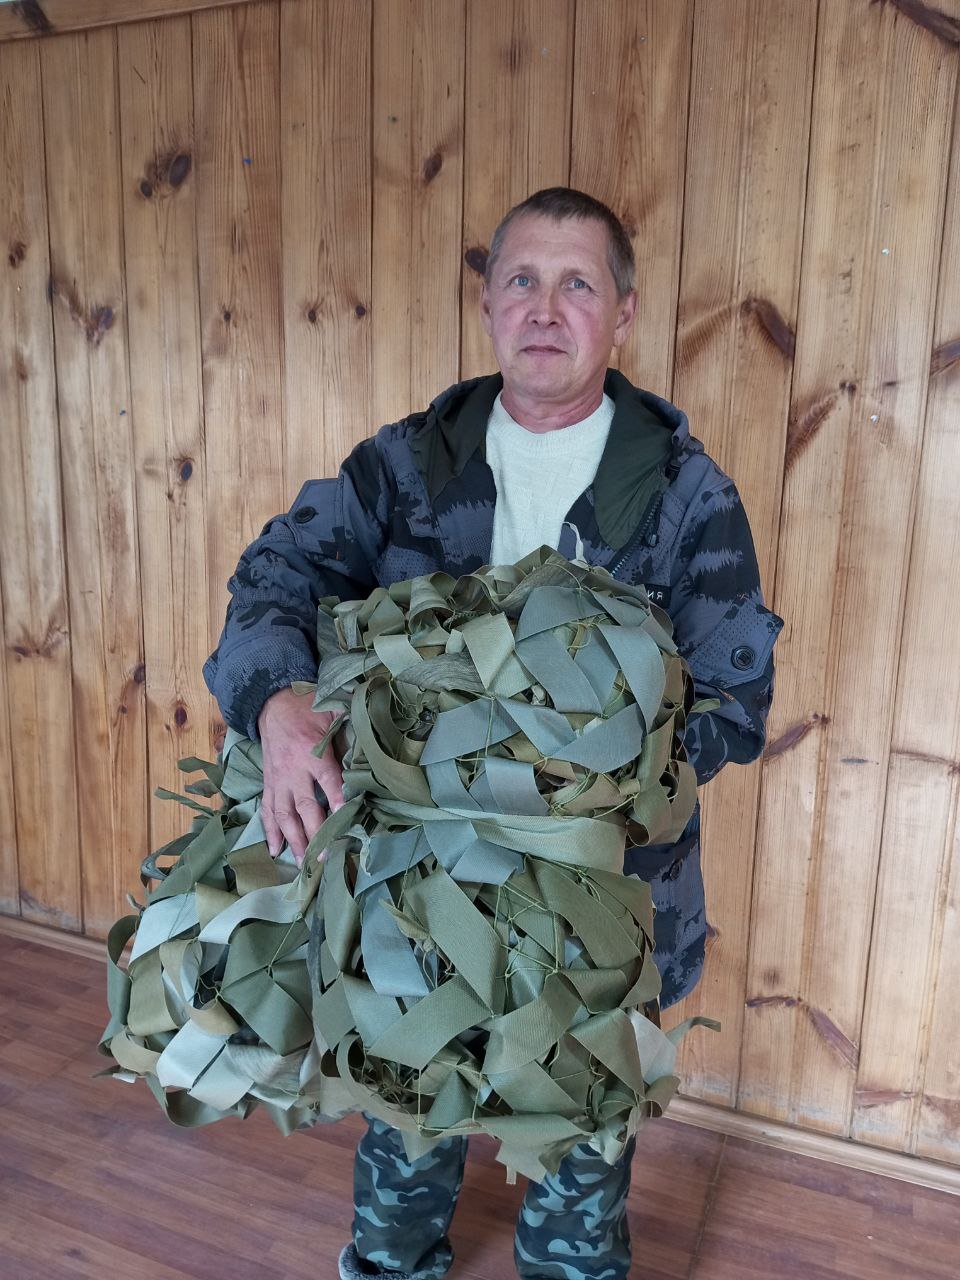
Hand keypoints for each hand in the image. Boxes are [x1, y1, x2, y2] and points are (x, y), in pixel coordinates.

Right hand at [257, 686, 344, 863]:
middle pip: (305, 806)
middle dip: (315, 833)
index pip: (328, 781)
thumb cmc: (306, 706)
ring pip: (284, 815)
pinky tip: (275, 850)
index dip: (337, 800)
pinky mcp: (268, 782)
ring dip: (293, 840)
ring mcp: (278, 779)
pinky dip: (270, 831)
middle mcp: (293, 770)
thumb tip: (374, 739)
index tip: (346, 820)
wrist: (272, 701)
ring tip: (302, 863)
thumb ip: (349, 727)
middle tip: (325, 856)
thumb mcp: (331, 710)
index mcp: (311, 752)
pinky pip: (268, 809)